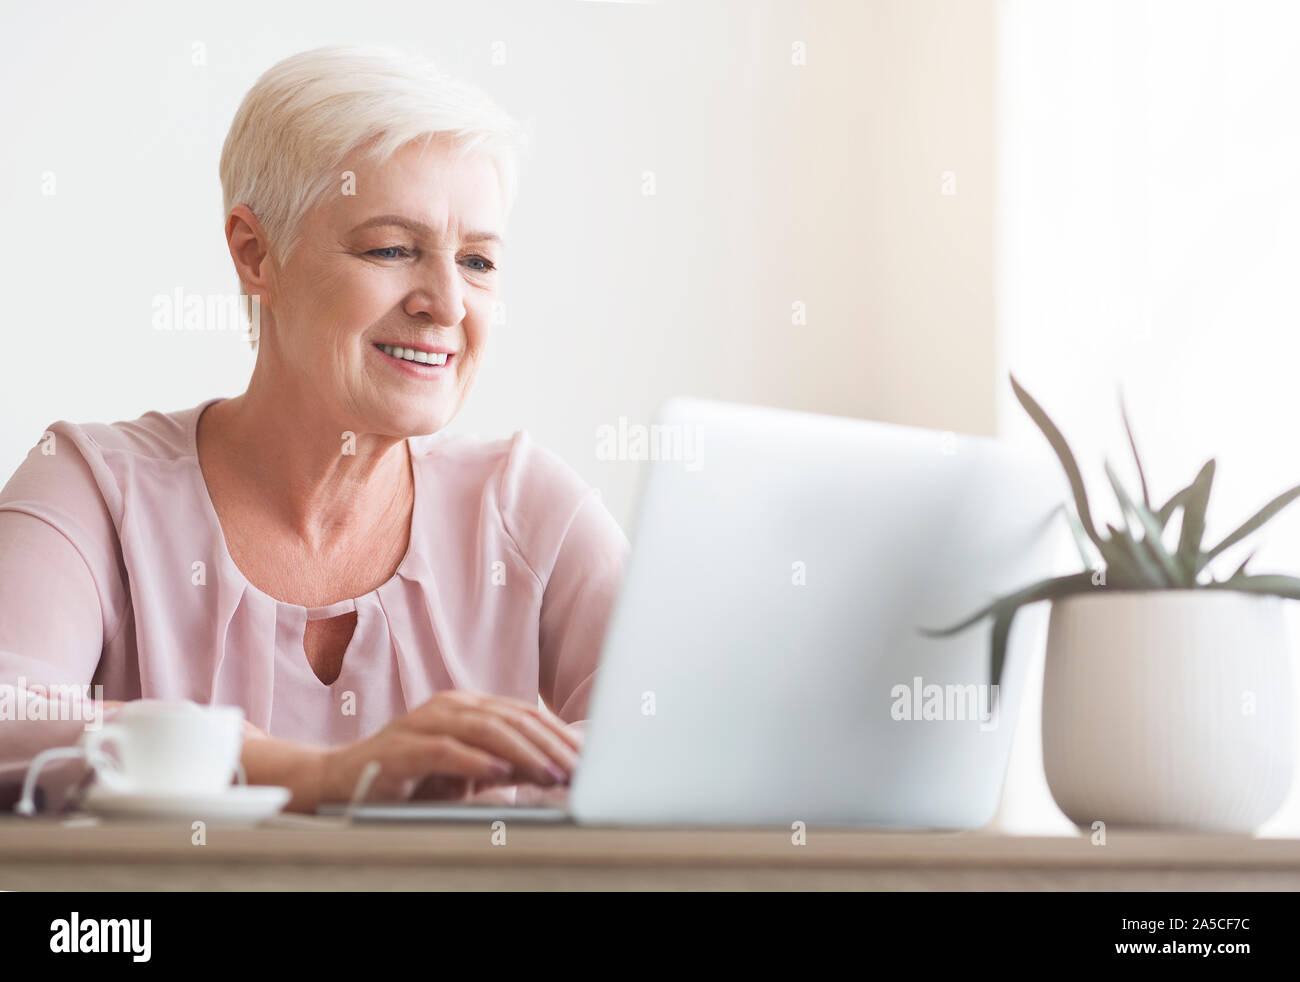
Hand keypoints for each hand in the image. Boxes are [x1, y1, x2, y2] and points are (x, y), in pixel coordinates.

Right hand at [319, 691, 581, 804]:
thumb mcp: (467, 772)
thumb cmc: (411, 779)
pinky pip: (444, 750)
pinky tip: (499, 773)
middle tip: (576, 768)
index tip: (585, 757)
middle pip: (510, 719)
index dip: (557, 734)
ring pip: (484, 730)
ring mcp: (423, 723)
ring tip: (549, 772)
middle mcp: (449, 706)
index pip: (522, 715)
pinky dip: (475, 762)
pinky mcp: (402, 748)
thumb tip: (552, 769)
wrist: (343, 782)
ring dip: (522, 754)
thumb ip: (505, 766)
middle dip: (549, 745)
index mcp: (467, 707)